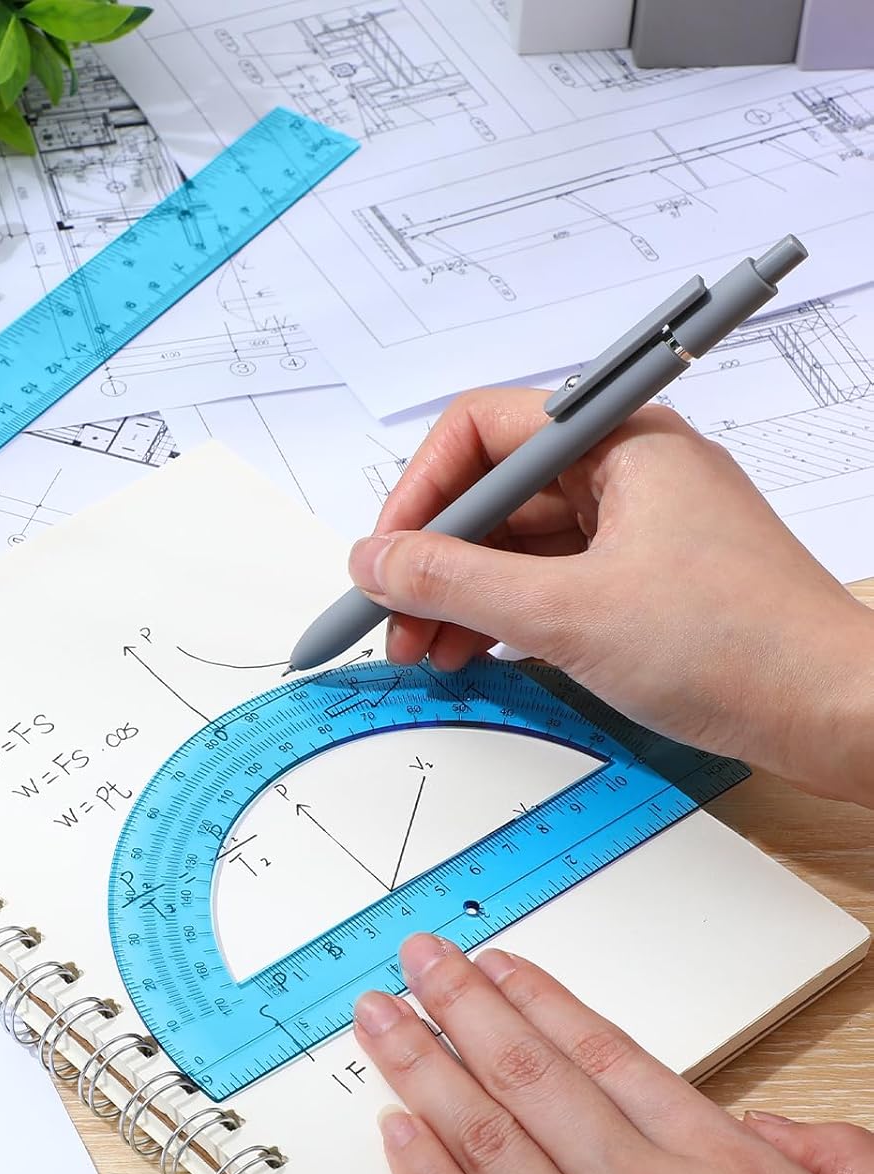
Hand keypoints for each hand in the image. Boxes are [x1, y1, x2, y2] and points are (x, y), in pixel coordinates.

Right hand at [348, 390, 873, 806]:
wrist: (837, 713)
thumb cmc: (736, 645)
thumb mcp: (567, 614)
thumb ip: (455, 584)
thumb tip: (375, 562)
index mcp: (620, 441)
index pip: (483, 431)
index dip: (421, 493)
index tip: (386, 557)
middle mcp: (628, 470)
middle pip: (495, 493)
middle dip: (434, 560)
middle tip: (395, 623)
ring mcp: (638, 526)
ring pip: (519, 543)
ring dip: (462, 595)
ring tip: (427, 653)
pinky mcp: (644, 578)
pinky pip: (550, 579)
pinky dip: (505, 613)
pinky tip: (474, 653)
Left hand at [353, 934, 873, 1173]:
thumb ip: (828, 1158)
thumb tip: (765, 1121)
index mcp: (727, 1172)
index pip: (605, 1056)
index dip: (537, 1001)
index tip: (492, 966)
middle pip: (531, 1080)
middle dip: (463, 1006)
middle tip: (416, 959)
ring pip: (488, 1145)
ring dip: (423, 1070)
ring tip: (380, 1021)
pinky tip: (393, 1130)